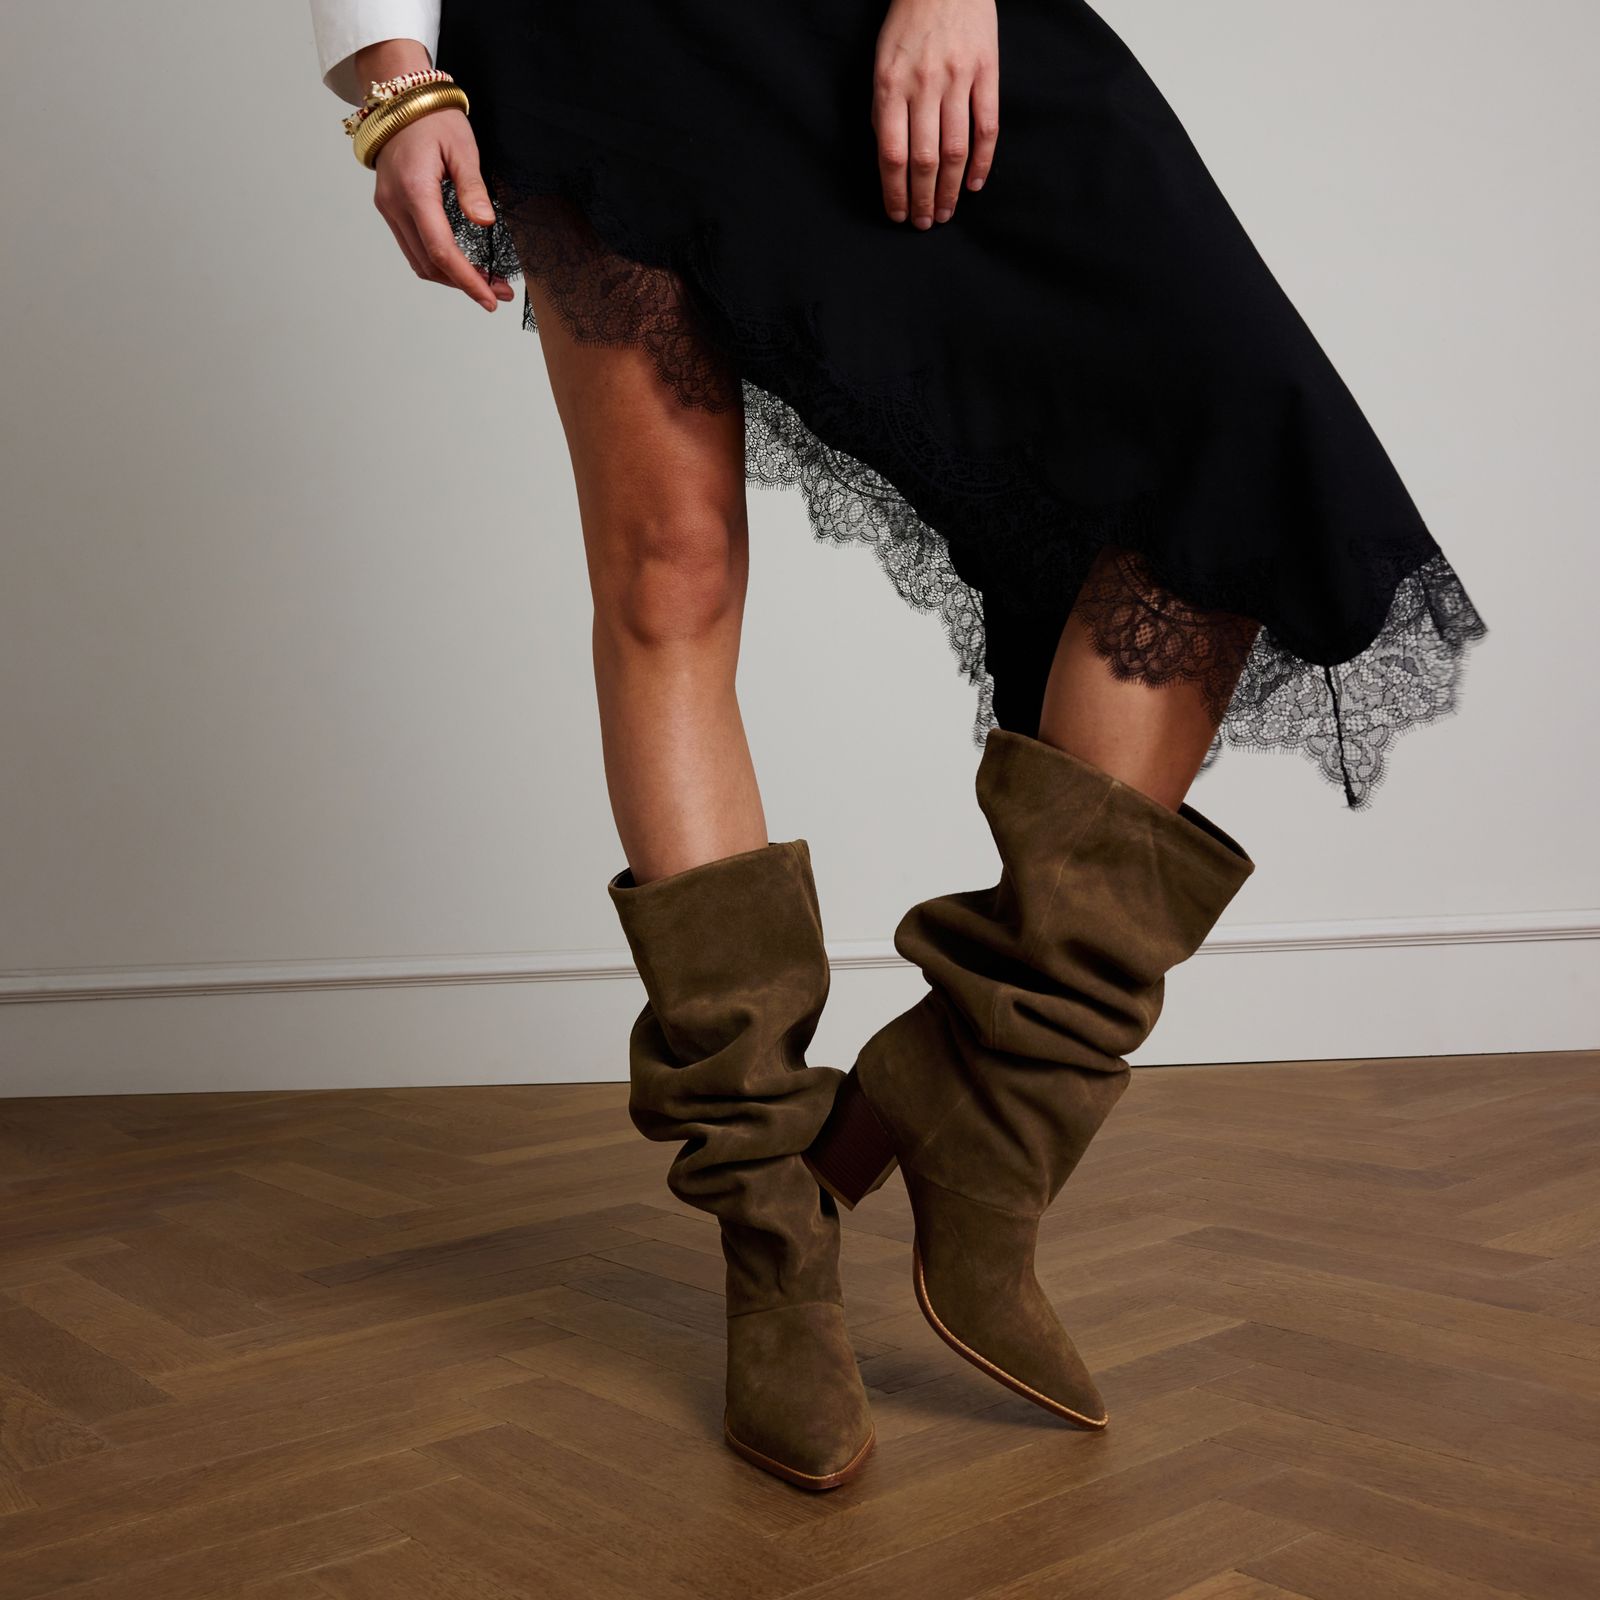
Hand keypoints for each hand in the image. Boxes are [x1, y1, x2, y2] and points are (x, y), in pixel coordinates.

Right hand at [355, 39, 515, 310]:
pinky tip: (461, 265)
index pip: (441, 250)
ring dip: (451, 277)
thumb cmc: (433, 119)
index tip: (489, 298)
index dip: (467, 280)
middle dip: (464, 284)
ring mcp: (388, 208)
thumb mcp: (463, 148)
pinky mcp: (389, 208)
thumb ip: (473, 188)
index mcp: (415, 191)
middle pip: (430, 264)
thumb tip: (485, 222)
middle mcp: (395, 205)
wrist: (400, 100)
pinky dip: (437, 263)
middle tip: (498, 292)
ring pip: (419, 261)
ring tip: (485, 282)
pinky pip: (412, 248)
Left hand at [872, 0, 998, 227]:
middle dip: (922, 199)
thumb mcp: (882, 63)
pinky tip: (973, 184)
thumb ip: (884, 109)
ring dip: (949, 189)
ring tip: (944, 213)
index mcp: (891, 85)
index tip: (897, 215)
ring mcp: (958, 78)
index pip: (891, 154)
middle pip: (923, 160)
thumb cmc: (909, 24)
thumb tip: (891, 159)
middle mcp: (924, 84)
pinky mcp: (986, 72)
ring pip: (955, 150)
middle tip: (923, 224)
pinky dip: (981, 162)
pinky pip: (987, 127)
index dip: (894, 192)